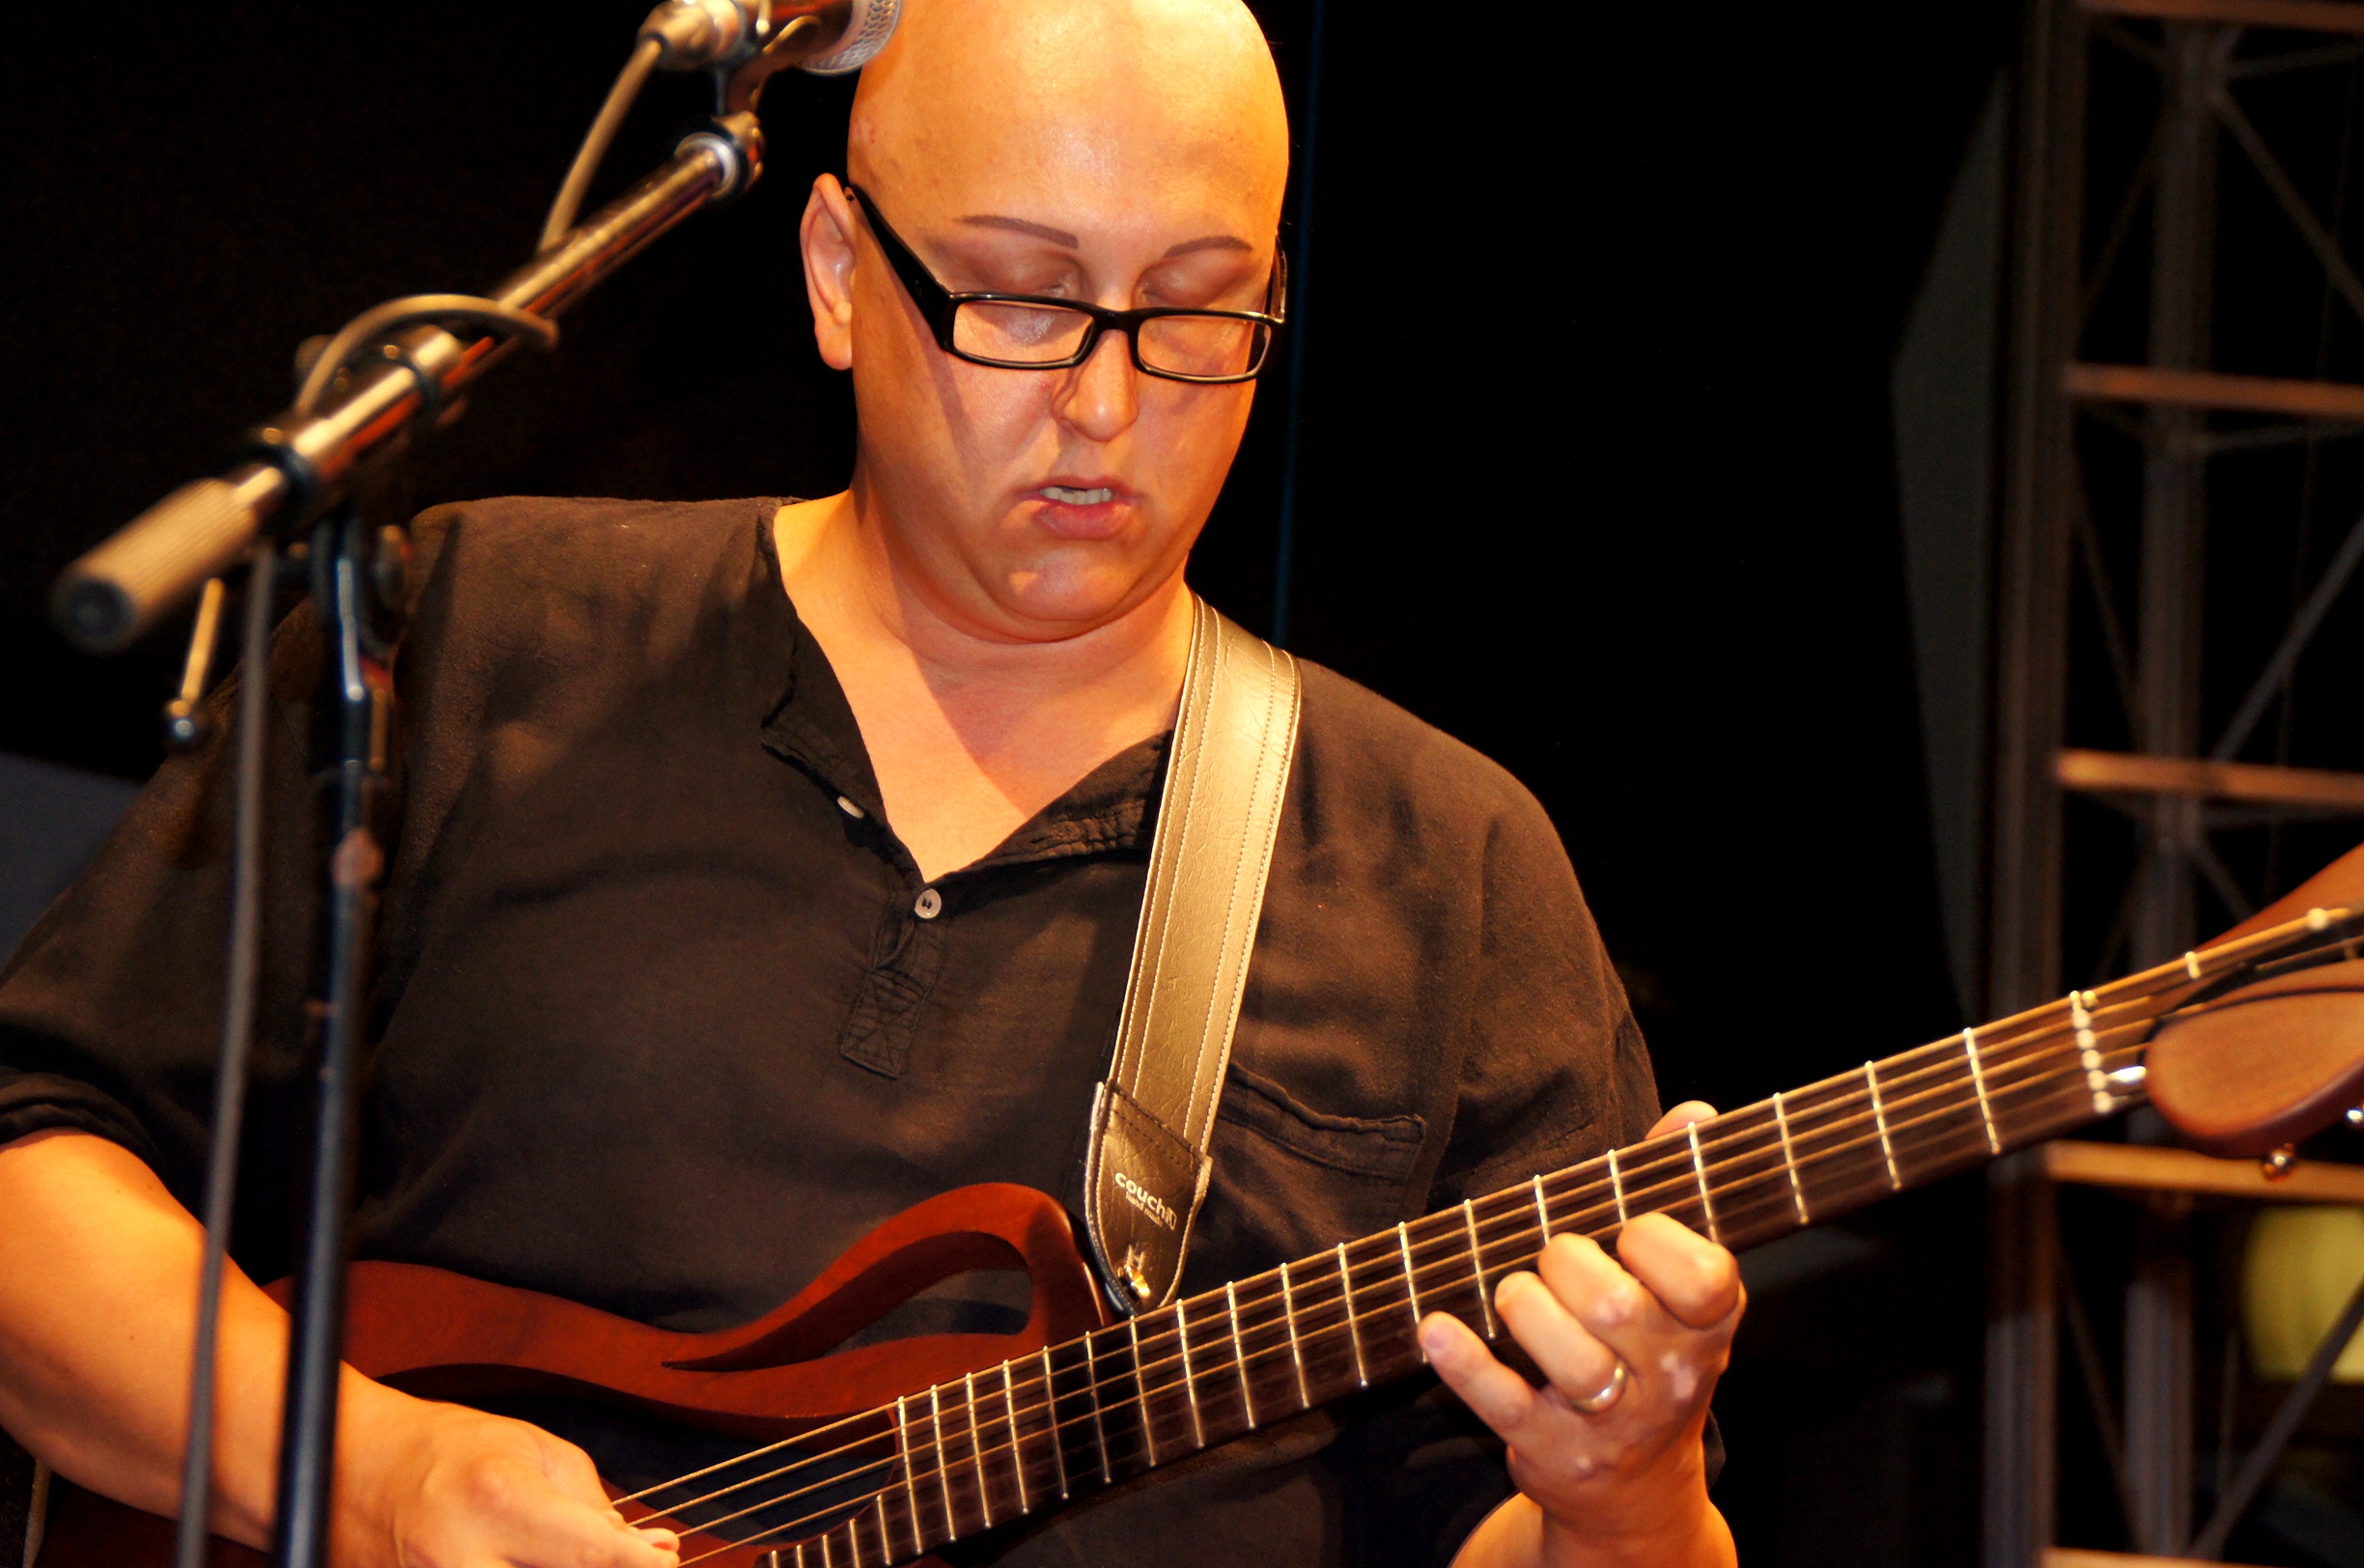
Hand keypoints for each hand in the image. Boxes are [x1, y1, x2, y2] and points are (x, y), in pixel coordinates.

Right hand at [337, 1384, 681, 1567]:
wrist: (357, 1464)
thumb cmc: (446, 1448)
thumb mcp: (535, 1450)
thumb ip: (593, 1505)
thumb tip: (645, 1551)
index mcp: (500, 1501)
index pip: (592, 1554)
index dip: (640, 1567)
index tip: (665, 1564)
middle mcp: (462, 1557)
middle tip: (632, 1562)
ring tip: (578, 1555)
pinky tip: (543, 1562)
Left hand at [1421, 1103, 1741, 1567]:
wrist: (1638, 1486)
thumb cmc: (1650, 1350)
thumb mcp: (1679, 1285)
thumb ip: (1679, 1189)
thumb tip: (1693, 1112)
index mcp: (1710, 1324)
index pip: (1700, 1275)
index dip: (1652, 1239)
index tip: (1625, 1232)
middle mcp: (1672, 1378)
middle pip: (1613, 1304)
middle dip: (1565, 1263)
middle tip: (1553, 1262)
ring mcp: (1614, 1423)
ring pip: (1571, 1360)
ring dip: (1525, 1308)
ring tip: (1513, 1295)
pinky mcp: (1553, 1451)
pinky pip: (1504, 1404)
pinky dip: (1464, 1364)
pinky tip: (1435, 1328)